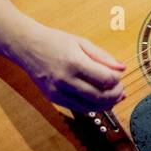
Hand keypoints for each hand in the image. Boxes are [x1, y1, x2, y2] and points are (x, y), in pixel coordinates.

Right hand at [11, 24, 127, 113]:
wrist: (28, 47)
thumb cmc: (55, 41)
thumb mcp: (82, 42)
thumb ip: (103, 57)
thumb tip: (122, 68)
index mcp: (74, 62)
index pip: (105, 79)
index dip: (117, 80)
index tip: (119, 76)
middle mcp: (65, 79)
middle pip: (99, 96)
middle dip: (115, 95)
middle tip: (121, 90)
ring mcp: (58, 91)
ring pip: (90, 107)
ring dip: (106, 104)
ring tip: (113, 97)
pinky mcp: (53, 98)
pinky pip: (78, 108)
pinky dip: (92, 107)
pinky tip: (98, 100)